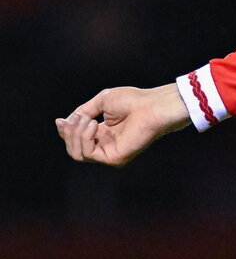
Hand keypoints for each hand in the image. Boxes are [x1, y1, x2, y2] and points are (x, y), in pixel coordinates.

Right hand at [56, 84, 190, 166]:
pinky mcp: (114, 158)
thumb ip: (82, 113)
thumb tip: (63, 122)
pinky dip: (85, 138)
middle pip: (73, 149)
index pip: (76, 140)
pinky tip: (94, 124)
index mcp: (104, 134)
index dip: (66, 131)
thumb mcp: (101, 102)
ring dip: (76, 134)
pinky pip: (88, 154)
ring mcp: (110, 154)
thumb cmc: (134, 100)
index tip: (60, 120)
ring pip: (77, 153)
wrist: (152, 105)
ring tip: (88, 120)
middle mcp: (106, 146)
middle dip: (69, 133)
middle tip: (78, 118)